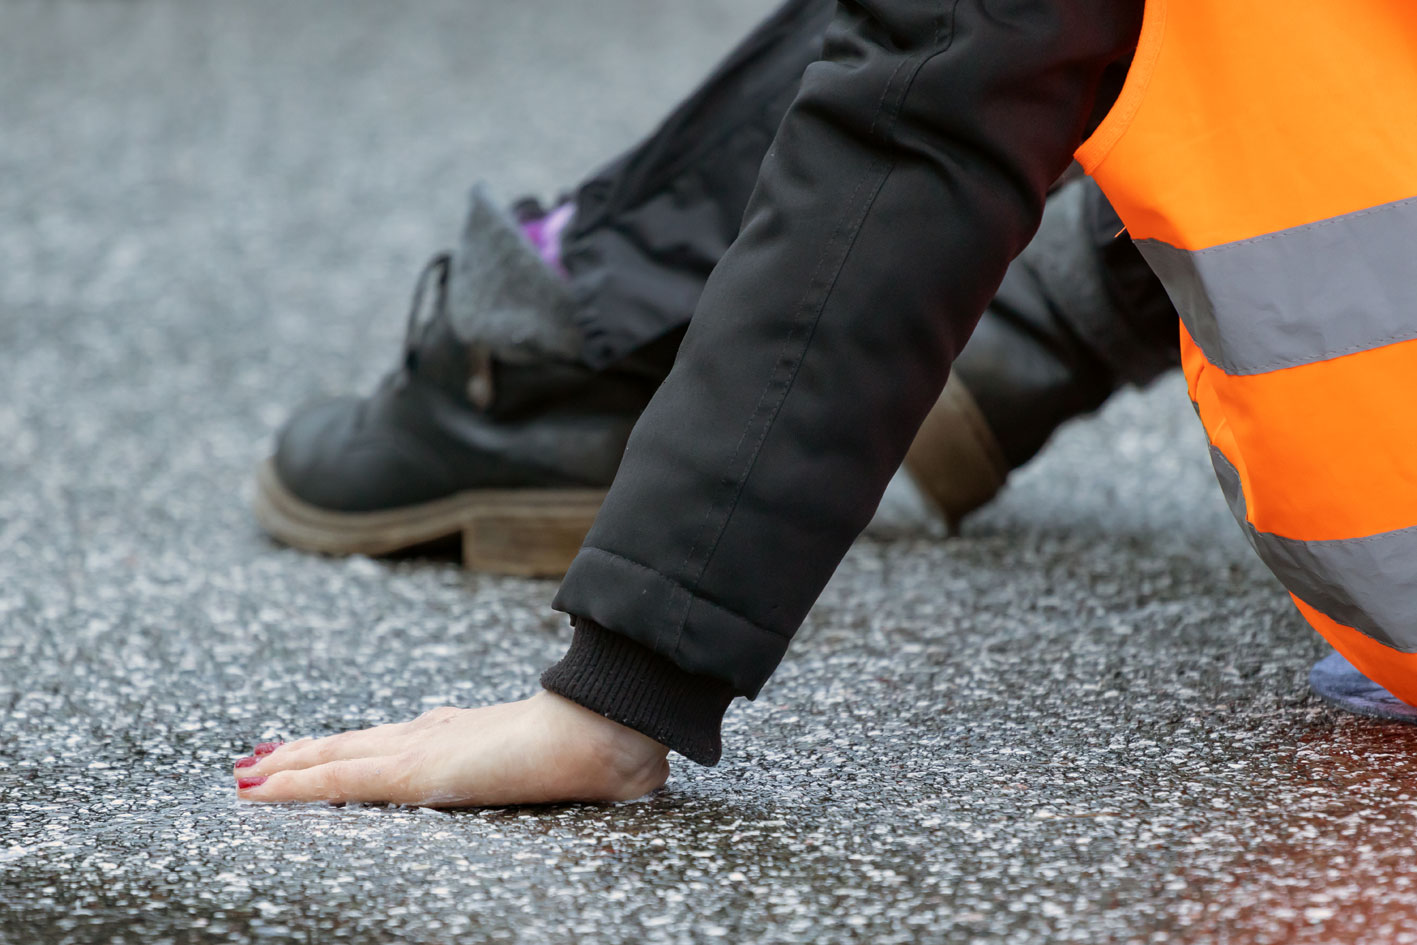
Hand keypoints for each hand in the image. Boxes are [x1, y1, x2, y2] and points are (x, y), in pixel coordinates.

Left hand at [231, 692, 669, 806]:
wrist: (601, 731)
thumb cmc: (598, 746)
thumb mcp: (567, 763)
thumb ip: (555, 763)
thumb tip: (576, 771)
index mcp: (464, 733)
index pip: (393, 740)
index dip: (352, 747)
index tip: (323, 750)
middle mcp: (433, 734)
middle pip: (354, 743)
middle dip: (306, 753)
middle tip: (261, 760)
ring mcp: (419, 750)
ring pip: (335, 757)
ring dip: (288, 765)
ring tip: (247, 772)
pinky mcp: (410, 771)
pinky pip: (337, 780)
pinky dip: (293, 784)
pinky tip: (259, 788)